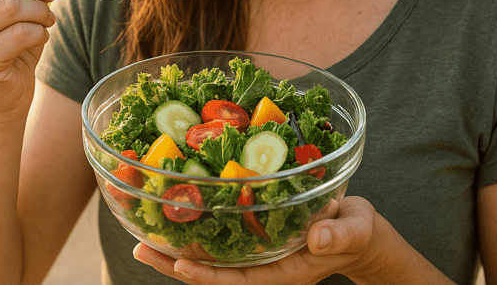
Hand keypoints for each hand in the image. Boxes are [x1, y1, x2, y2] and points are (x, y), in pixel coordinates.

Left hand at [132, 196, 377, 284]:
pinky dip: (194, 232)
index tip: (180, 264)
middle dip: (174, 263)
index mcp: (283, 271)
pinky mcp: (253, 237)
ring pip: (208, 258)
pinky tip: (171, 218)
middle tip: (140, 248)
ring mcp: (256, 254)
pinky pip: (218, 240)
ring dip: (175, 249)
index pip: (238, 280)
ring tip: (140, 238)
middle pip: (212, 273)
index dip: (208, 276)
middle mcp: (262, 265)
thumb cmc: (356, 231)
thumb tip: (318, 238)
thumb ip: (337, 235)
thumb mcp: (354, 230)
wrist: (356, 230)